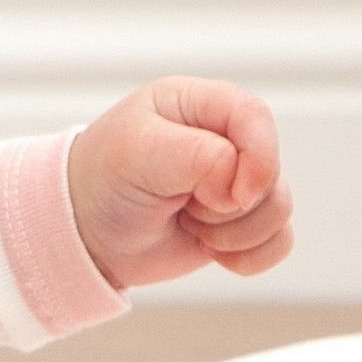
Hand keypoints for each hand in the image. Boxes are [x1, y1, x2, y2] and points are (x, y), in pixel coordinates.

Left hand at [67, 78, 293, 289]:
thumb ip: (199, 157)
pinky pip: (279, 243)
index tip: (232, 196)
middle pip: (272, 171)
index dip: (258, 158)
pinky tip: (210, 251)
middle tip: (180, 206)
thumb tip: (241, 187)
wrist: (82, 234)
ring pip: (278, 210)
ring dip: (234, 233)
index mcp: (199, 105)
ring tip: (184, 223)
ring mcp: (237, 182)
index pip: (255, 118)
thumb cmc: (101, 182)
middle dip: (230, 204)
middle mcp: (225, 139)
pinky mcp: (241, 222)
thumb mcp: (137, 154)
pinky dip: (248, 256)